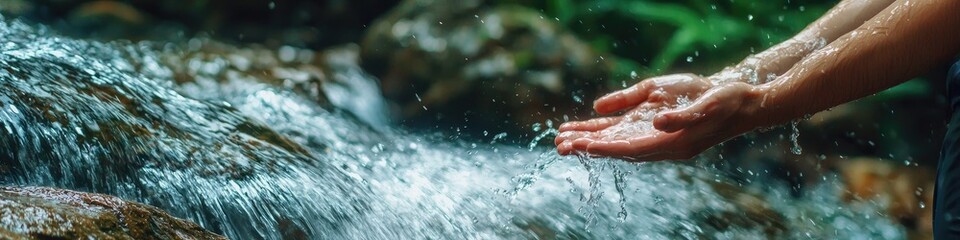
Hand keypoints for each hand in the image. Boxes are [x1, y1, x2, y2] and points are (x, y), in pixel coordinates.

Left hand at [555, 74, 762, 160]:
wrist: (741, 103)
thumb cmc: (725, 102)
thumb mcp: (704, 106)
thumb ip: (679, 117)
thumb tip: (655, 123)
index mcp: (672, 143)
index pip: (631, 149)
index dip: (606, 149)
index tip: (583, 148)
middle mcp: (661, 145)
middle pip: (617, 149)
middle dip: (589, 147)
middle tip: (560, 146)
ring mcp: (657, 138)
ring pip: (617, 141)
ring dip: (591, 140)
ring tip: (562, 139)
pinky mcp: (655, 127)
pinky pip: (624, 132)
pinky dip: (604, 131)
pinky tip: (586, 130)